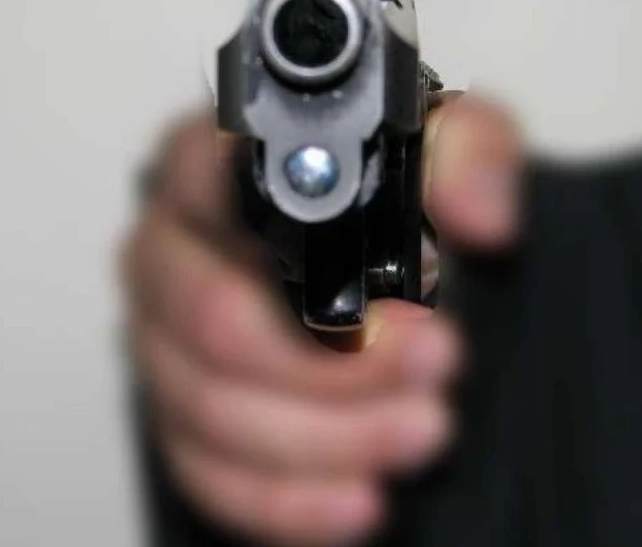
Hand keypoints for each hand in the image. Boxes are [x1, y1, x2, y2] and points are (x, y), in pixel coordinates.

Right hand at [122, 93, 522, 545]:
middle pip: (216, 321)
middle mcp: (169, 252)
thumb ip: (467, 154)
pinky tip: (361, 499)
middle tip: (436, 363)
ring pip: (213, 409)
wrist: (380, 262)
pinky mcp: (177, 418)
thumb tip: (479, 215)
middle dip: (336, 361)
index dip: (305, 248)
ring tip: (424, 429)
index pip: (211, 187)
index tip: (407, 292)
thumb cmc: (386, 192)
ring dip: (330, 435)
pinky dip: (288, 500)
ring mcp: (163, 342)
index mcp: (207, 165)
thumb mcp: (446, 142)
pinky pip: (210, 476)